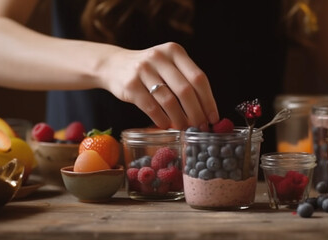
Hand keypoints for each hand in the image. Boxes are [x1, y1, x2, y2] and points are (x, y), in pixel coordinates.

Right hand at [99, 42, 219, 130]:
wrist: (114, 65)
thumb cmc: (149, 70)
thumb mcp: (168, 65)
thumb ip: (185, 80)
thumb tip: (206, 111)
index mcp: (174, 51)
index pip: (198, 77)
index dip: (208, 100)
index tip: (213, 117)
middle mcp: (159, 57)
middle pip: (185, 90)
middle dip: (196, 113)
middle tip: (200, 127)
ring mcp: (143, 70)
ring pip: (169, 101)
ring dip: (180, 119)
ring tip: (184, 128)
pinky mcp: (130, 85)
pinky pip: (151, 107)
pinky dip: (161, 120)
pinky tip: (166, 125)